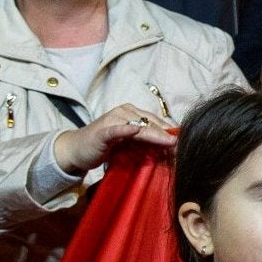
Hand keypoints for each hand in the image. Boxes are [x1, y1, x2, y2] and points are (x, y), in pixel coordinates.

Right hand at [54, 101, 175, 177]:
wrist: (76, 150)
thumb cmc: (105, 146)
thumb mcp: (129, 143)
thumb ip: (146, 142)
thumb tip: (170, 148)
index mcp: (132, 112)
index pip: (157, 122)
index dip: (171, 133)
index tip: (185, 144)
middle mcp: (124, 112)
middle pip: (151, 124)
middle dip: (167, 136)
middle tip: (182, 148)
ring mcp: (113, 119)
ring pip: (139, 127)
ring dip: (155, 136)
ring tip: (170, 143)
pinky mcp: (102, 131)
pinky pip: (117, 130)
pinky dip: (126, 130)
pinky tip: (134, 131)